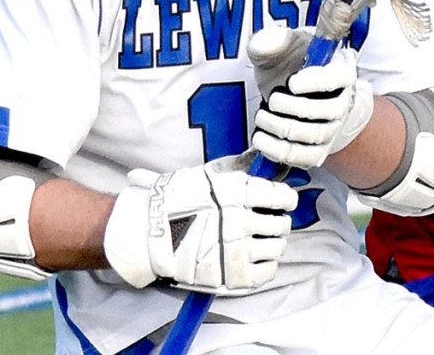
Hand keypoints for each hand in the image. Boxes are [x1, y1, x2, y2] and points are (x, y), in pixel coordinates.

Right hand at [103, 152, 297, 294]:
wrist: (148, 234)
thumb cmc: (177, 199)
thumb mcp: (209, 174)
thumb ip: (241, 165)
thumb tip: (264, 155)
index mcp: (239, 193)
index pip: (283, 197)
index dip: (284, 199)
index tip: (279, 202)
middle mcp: (242, 221)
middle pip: (282, 224)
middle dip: (276, 221)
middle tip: (263, 222)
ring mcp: (238, 251)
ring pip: (277, 248)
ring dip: (271, 243)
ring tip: (255, 239)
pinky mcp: (234, 277)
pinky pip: (268, 271)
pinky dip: (265, 264)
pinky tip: (252, 257)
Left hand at [248, 26, 373, 167]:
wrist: (292, 89)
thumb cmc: (291, 63)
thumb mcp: (283, 45)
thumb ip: (271, 41)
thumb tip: (265, 44)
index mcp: (341, 70)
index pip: (336, 79)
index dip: (314, 83)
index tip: (291, 83)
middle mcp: (343, 101)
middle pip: (328, 112)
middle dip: (293, 108)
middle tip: (272, 100)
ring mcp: (333, 128)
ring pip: (316, 136)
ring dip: (283, 129)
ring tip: (262, 117)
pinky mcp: (319, 150)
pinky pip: (305, 158)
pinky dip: (280, 152)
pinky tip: (262, 139)